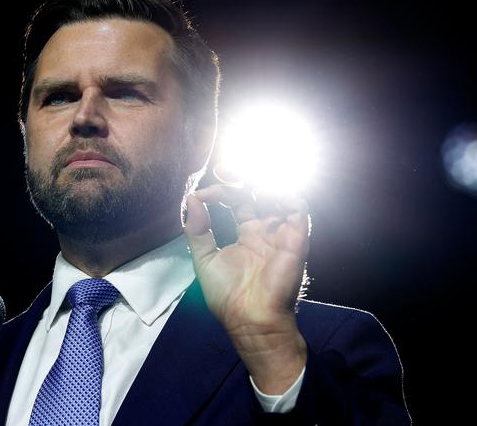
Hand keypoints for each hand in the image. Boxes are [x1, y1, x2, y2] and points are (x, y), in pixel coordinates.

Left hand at [183, 183, 309, 393]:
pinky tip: (263, 193)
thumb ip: (197, 230)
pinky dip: (284, 194)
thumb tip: (191, 200)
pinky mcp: (295, 239)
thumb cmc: (228, 296)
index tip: (202, 194)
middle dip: (243, 177)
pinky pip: (298, 208)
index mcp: (246, 235)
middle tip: (225, 169)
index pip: (237, 201)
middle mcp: (265, 230)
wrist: (250, 321)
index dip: (220, 191)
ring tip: (242, 179)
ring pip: (280, 195)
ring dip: (262, 181)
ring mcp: (281, 233)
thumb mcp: (204, 259)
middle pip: (260, 193)